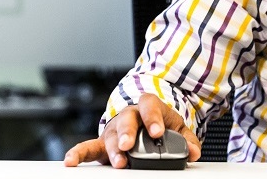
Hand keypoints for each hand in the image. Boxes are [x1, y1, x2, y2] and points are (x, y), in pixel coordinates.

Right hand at [63, 93, 201, 167]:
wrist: (146, 116)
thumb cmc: (159, 121)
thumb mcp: (177, 126)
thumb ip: (187, 139)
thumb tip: (194, 152)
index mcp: (148, 106)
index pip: (149, 106)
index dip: (152, 117)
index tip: (157, 131)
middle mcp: (128, 116)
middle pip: (126, 120)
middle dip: (127, 133)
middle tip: (129, 145)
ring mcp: (114, 129)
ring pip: (110, 136)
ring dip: (113, 148)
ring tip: (118, 161)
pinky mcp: (103, 143)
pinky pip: (88, 147)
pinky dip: (79, 153)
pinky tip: (72, 161)